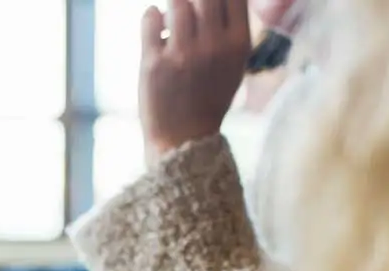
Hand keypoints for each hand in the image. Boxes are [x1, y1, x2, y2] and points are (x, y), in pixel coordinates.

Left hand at [140, 0, 251, 164]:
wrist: (184, 138)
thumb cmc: (209, 98)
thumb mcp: (234, 64)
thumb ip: (230, 29)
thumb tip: (219, 0)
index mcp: (238, 44)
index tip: (206, 3)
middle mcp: (213, 46)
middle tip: (188, 9)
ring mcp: (182, 54)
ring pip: (177, 3)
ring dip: (172, 6)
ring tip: (171, 19)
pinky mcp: (153, 63)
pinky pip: (150, 19)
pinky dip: (151, 15)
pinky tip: (154, 21)